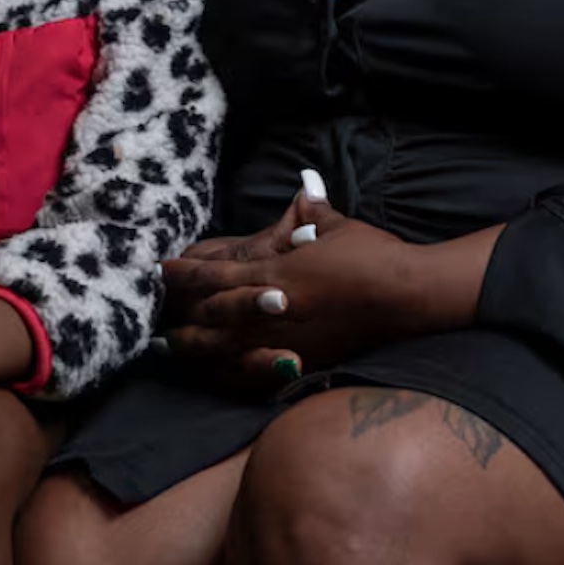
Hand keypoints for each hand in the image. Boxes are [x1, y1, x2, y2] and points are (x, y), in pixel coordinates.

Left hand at [163, 188, 483, 370]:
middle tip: (155, 319)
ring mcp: (289, 337)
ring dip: (197, 346)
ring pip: (229, 346)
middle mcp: (276, 307)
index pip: (221, 275)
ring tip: (171, 348)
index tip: (162, 271)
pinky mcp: (307, 359)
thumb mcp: (340, 227)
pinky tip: (219, 372)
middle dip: (183, 316)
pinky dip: (231, 370)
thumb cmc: (375, 256)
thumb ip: (314, 213)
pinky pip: (257, 369)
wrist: (408, 297)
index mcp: (279, 272)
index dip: (188, 275)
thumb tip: (304, 192)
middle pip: (215, 316)